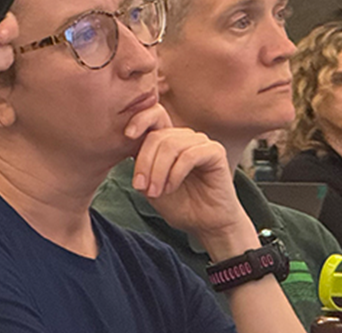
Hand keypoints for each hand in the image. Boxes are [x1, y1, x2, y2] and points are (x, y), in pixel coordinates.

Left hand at [128, 107, 254, 253]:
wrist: (206, 224)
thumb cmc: (179, 205)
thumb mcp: (150, 186)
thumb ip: (141, 166)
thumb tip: (127, 147)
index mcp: (167, 140)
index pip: (153, 117)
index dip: (139, 120)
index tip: (127, 135)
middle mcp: (184, 137)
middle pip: (157, 136)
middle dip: (145, 163)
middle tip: (141, 187)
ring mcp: (200, 142)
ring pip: (171, 145)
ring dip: (159, 171)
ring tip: (156, 192)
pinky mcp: (215, 152)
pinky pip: (189, 155)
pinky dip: (175, 173)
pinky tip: (171, 187)